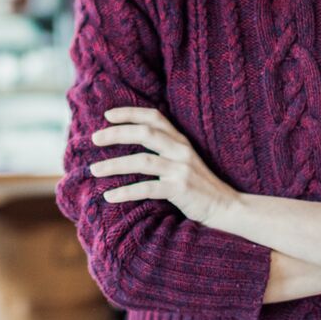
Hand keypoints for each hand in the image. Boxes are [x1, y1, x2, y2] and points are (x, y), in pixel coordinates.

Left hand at [89, 107, 238, 224]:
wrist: (226, 206)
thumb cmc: (199, 185)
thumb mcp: (183, 161)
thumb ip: (164, 150)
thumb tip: (131, 146)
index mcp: (180, 140)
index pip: (154, 117)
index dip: (130, 113)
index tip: (108, 116)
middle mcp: (181, 150)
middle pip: (144, 133)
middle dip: (116, 134)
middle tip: (94, 139)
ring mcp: (181, 169)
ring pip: (141, 161)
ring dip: (114, 164)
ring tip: (94, 170)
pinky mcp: (180, 189)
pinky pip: (147, 188)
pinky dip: (126, 191)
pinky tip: (109, 196)